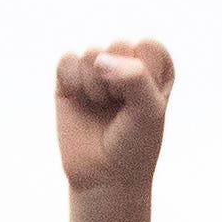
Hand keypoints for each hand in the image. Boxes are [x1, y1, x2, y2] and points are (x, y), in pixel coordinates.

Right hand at [53, 38, 173, 196]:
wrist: (104, 177)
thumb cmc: (134, 144)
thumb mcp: (149, 111)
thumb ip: (135, 76)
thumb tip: (97, 60)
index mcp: (154, 65)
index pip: (147, 47)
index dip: (143, 78)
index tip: (142, 105)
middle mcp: (126, 61)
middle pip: (118, 45)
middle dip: (118, 83)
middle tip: (119, 109)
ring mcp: (96, 68)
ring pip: (92, 54)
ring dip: (96, 88)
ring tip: (101, 108)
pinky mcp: (69, 77)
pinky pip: (67, 61)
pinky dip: (73, 83)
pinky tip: (80, 101)